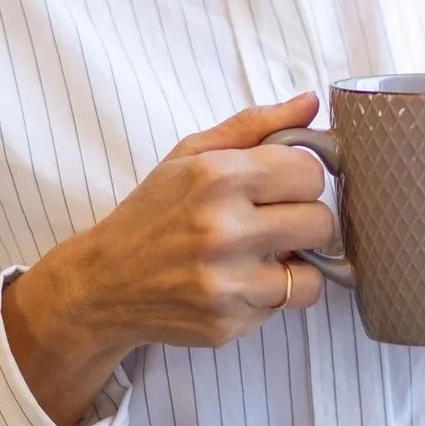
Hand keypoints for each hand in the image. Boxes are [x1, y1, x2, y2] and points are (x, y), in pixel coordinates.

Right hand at [2, 92, 336, 425]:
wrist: (104, 282)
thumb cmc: (153, 212)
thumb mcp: (191, 155)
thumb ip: (254, 126)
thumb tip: (311, 102)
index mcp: (216, 177)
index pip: (310, 172)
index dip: (301, 178)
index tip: (281, 186)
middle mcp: (222, 230)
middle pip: (320, 222)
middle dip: (304, 220)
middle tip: (276, 221)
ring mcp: (225, 282)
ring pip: (314, 273)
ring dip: (295, 263)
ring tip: (264, 255)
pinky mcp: (227, 322)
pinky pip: (286, 305)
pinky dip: (273, 295)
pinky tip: (242, 281)